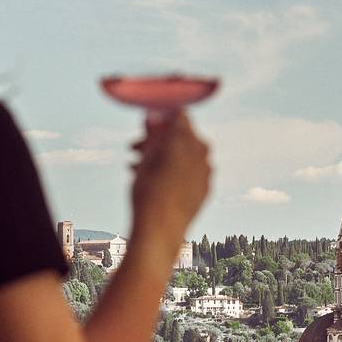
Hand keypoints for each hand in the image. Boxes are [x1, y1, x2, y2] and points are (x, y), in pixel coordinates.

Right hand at [129, 111, 210, 253]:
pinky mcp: (206, 188)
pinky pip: (190, 172)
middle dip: (157, 139)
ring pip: (183, 154)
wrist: (162, 228)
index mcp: (187, 137)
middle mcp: (202, 151)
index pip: (177, 114)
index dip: (159, 118)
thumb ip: (153, 132)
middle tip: (135, 149)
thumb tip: (153, 113)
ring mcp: (206, 170)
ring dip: (162, 156)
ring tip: (136, 167)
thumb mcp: (146, 157)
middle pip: (180, 135)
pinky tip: (154, 180)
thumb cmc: (150, 190)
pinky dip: (174, 171)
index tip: (145, 126)